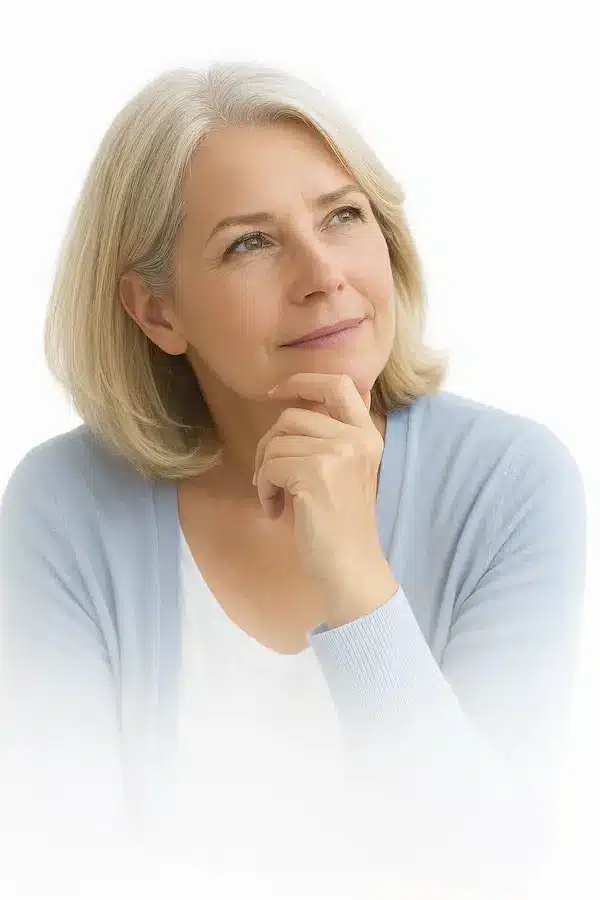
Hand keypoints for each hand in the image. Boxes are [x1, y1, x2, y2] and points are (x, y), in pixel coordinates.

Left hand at [253, 373, 398, 622]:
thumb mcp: (343, 471)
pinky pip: (270, 466)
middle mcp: (357, 439)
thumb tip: (285, 407)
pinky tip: (274, 511)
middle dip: (268, 444)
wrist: (350, 567)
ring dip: (264, 472)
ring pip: (276, 442)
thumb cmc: (339, 525)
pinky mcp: (317, 473)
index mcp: (366, 435)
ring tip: (275, 499)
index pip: (339, 383)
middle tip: (268, 476)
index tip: (275, 392)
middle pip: (291, 416)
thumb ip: (327, 438)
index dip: (303, 380)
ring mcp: (338, 454)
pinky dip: (264, 489)